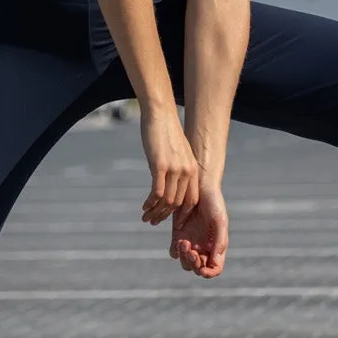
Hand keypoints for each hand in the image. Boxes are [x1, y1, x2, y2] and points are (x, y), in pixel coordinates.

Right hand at [140, 106, 199, 224]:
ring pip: (167, 201)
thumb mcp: (176, 153)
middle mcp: (187, 171)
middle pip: (178, 204)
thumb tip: (169, 182)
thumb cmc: (165, 133)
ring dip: (155, 212)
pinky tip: (144, 207)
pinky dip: (150, 203)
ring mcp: (174, 169)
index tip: (172, 222)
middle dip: (164, 216)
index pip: (192, 200)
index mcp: (193, 170)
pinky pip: (157, 192)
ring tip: (145, 217)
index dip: (182, 214)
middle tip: (152, 221)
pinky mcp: (160, 166)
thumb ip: (176, 168)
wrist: (160, 115)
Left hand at [170, 182, 227, 277]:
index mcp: (216, 246)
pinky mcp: (177, 236)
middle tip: (190, 249)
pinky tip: (178, 240)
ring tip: (184, 242)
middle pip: (197, 268)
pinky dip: (176, 251)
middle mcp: (203, 248)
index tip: (202, 269)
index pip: (214, 269)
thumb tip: (215, 262)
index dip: (209, 273)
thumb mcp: (220, 220)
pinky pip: (174, 252)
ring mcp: (190, 243)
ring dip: (184, 257)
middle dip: (194, 263)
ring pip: (185, 262)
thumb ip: (220, 241)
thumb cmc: (213, 202)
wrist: (198, 186)